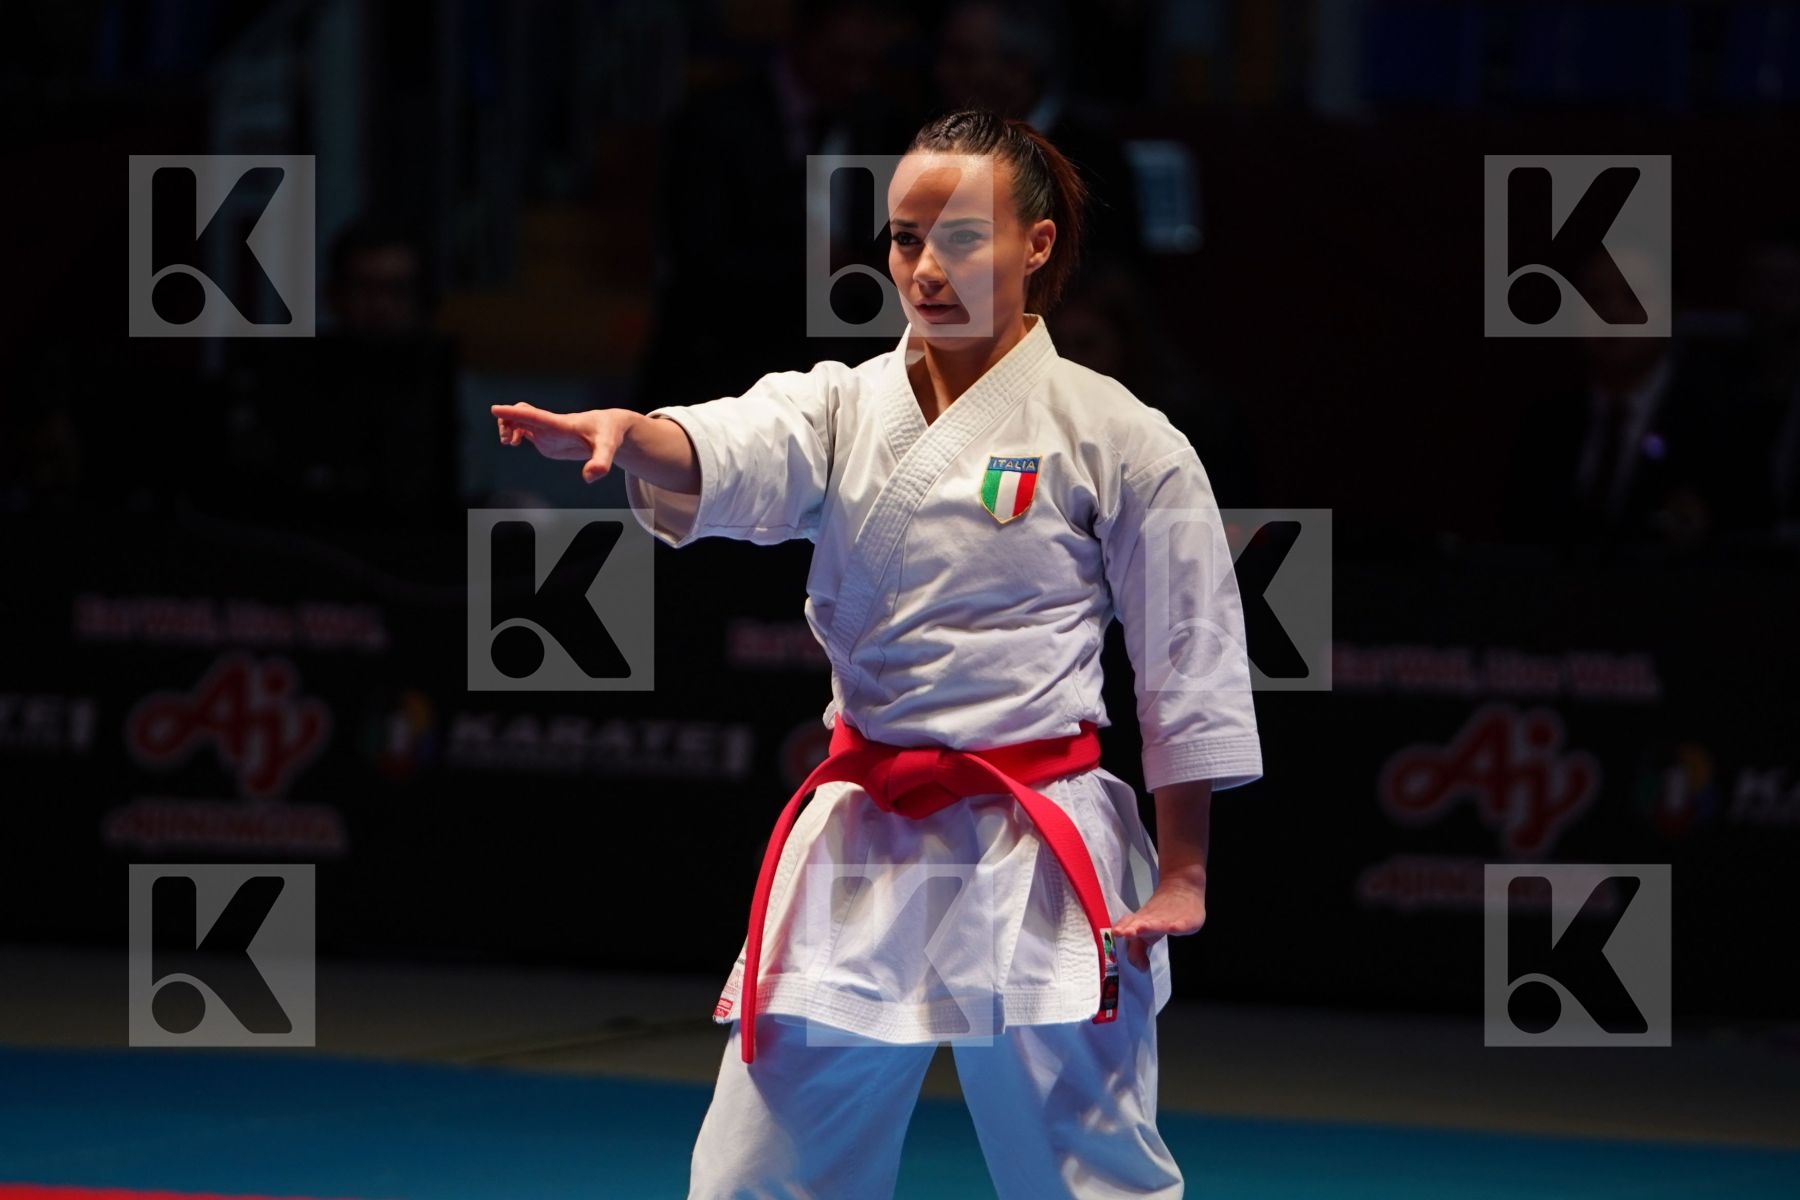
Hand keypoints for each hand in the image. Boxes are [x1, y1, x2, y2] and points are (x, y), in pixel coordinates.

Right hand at [491, 403, 635, 483]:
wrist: (610, 427)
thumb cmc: (609, 434)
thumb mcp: (608, 449)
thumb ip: (601, 463)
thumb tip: (590, 477)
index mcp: (563, 424)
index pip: (536, 416)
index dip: (516, 413)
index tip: (496, 409)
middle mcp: (552, 425)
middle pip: (522, 413)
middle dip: (508, 421)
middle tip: (509, 441)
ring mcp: (547, 430)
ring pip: (520, 419)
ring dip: (509, 427)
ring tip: (511, 443)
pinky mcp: (546, 437)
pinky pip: (523, 428)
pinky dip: (513, 432)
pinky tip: (515, 442)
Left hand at [1113, 872, 1206, 970]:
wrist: (1182, 889)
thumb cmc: (1161, 914)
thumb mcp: (1147, 932)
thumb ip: (1138, 950)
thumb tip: (1139, 967)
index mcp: (1141, 921)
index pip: (1129, 924)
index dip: (1123, 928)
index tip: (1117, 932)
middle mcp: (1153, 919)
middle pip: (1141, 923)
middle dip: (1133, 928)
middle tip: (1126, 932)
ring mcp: (1170, 918)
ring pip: (1159, 922)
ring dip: (1151, 926)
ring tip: (1142, 928)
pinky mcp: (1187, 920)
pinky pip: (1182, 923)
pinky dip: (1177, 925)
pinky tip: (1173, 928)